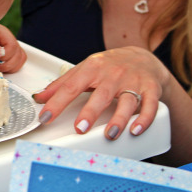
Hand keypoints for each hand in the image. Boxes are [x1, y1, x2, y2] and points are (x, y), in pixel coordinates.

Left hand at [0, 23, 26, 72]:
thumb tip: (0, 54)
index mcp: (1, 33)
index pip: (13, 46)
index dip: (6, 56)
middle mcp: (7, 41)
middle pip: (19, 55)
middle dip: (8, 64)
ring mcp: (8, 50)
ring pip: (20, 60)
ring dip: (10, 68)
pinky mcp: (6, 57)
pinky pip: (15, 64)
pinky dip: (9, 69)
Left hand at [32, 46, 170, 139]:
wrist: (142, 57)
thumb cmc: (108, 65)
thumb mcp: (84, 69)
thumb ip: (62, 84)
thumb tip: (40, 97)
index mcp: (92, 68)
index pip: (71, 86)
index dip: (57, 103)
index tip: (46, 117)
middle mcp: (112, 74)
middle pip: (101, 94)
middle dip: (90, 112)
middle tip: (80, 128)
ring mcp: (132, 82)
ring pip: (127, 101)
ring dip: (119, 119)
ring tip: (110, 134)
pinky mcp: (150, 89)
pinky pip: (150, 105)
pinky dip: (145, 118)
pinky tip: (136, 130)